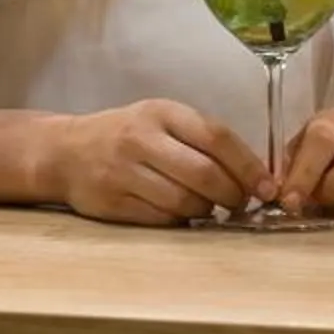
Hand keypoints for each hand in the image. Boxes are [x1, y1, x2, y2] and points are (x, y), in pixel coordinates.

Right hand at [39, 100, 271, 227]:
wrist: (65, 152)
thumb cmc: (126, 135)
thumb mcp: (161, 120)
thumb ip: (201, 139)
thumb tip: (254, 174)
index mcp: (160, 113)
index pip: (216, 137)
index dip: (248, 166)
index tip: (268, 187)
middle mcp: (140, 139)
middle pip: (204, 174)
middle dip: (232, 195)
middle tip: (241, 203)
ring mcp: (123, 172)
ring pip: (184, 202)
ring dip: (206, 210)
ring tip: (207, 207)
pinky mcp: (112, 202)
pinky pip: (161, 219)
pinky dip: (180, 220)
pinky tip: (180, 213)